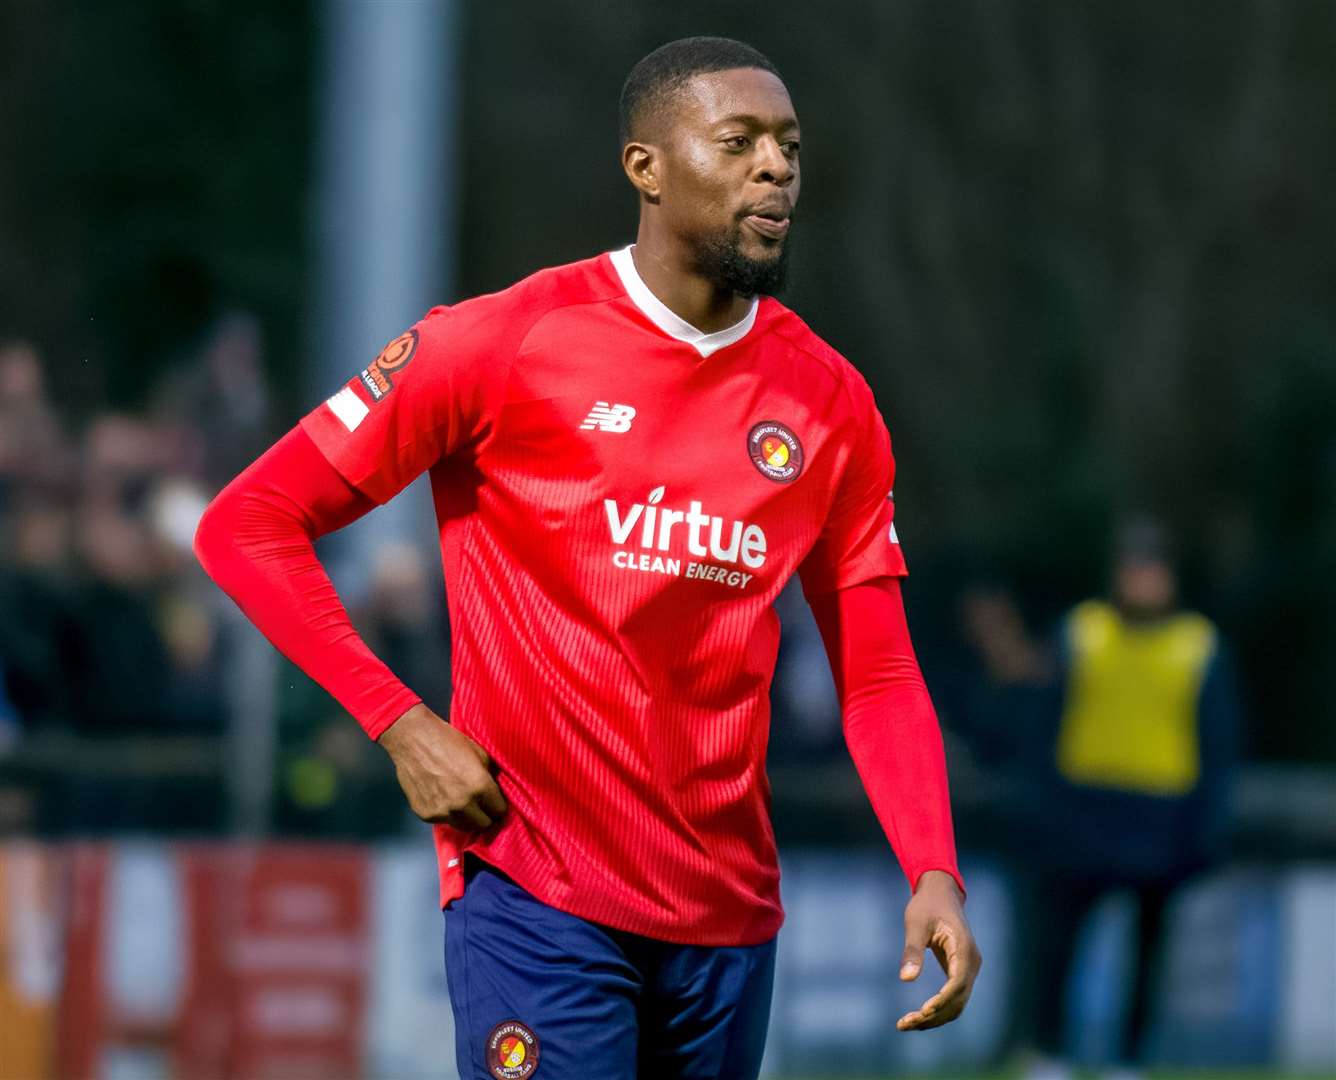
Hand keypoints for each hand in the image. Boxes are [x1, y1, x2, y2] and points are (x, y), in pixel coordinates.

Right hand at [377, 704, 507, 830]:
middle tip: (481, 805)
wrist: (413, 739)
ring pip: (463, 826)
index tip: (494, 801)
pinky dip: (446, 812)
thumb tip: (496, 792)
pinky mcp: (425, 814)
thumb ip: (490, 777)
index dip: (498, 805)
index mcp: (479, 786)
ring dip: (466, 817)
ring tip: (462, 801)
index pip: (499, 811)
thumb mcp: (480, 753)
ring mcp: (442, 812)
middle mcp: (462, 804)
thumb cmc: (448, 741)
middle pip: (483, 825)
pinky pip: (443, 820)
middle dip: (485, 815)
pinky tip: (443, 796)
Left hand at [896, 870, 981, 1030]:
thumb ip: (912, 951)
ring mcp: (969, 969)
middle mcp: (972, 963)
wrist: (940, 893)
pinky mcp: (961, 972)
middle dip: (933, 1016)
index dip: (941, 1001)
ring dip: (935, 1018)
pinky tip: (918, 1015)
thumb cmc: (927, 905)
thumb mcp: (915, 924)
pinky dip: (938, 1010)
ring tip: (907, 1024)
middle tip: (904, 1024)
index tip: (922, 1012)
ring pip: (957, 1004)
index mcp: (964, 950)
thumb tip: (906, 979)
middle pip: (957, 1000)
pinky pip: (953, 998)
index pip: (957, 984)